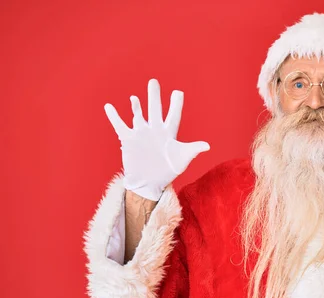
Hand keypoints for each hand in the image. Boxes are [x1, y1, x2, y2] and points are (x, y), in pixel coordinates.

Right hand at [104, 78, 209, 200]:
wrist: (150, 183)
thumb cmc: (168, 171)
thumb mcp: (182, 159)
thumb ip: (193, 149)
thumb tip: (207, 145)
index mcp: (169, 133)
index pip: (173, 116)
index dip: (176, 104)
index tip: (178, 92)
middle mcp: (155, 130)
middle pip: (155, 109)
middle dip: (154, 96)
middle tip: (153, 81)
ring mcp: (141, 134)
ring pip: (138, 115)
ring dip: (136, 106)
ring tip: (135, 98)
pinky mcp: (129, 140)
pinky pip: (120, 125)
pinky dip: (114, 116)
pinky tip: (109, 107)